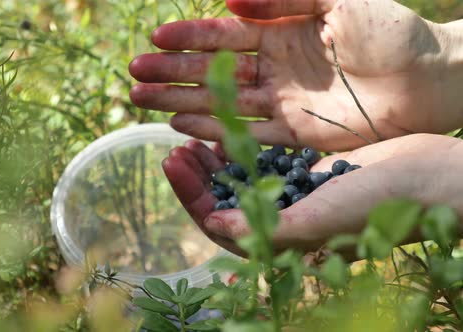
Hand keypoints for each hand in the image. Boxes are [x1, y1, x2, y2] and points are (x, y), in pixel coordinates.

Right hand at [130, 0, 462, 150]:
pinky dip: (214, 130)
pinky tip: (182, 126)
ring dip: (181, 103)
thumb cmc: (391, 30)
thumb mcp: (336, 0)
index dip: (189, 35)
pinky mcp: (295, 133)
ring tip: (142, 101)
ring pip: (220, 104)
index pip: (224, 34)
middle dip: (172, 73)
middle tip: (133, 76)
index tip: (154, 37)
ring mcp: (281, 102)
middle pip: (212, 71)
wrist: (431, 79)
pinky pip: (246, 132)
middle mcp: (274, 68)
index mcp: (281, 31)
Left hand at [162, 134, 462, 256]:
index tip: (172, 164)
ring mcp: (292, 199)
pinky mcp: (303, 176)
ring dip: (214, 166)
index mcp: (279, 244)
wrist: (425, 180)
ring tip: (191, 143)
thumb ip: (267, 227)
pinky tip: (224, 136)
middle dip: (197, 180)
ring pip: (239, 185)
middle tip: (176, 151)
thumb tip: (213, 225)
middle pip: (224, 204)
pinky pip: (261, 166)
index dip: (191, 197)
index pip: (220, 226)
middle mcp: (281, 224)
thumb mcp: (318, 219)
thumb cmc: (378, 207)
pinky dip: (240, 153)